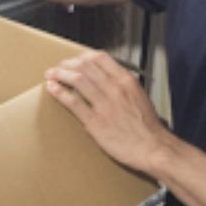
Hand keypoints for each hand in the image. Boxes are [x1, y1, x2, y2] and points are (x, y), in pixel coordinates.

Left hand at [45, 51, 170, 174]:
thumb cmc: (148, 128)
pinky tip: (53, 88)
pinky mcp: (96, 122)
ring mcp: (104, 105)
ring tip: (51, 74)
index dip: (83, 56)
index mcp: (126, 81)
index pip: (101, 58)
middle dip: (68, 64)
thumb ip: (124, 86)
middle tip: (59, 67)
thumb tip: (109, 81)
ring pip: (77, 80)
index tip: (76, 60)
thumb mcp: (139, 97)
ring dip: (60, 74)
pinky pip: (73, 102)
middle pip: (85, 66)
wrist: (153, 148)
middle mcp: (115, 89)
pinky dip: (60, 92)